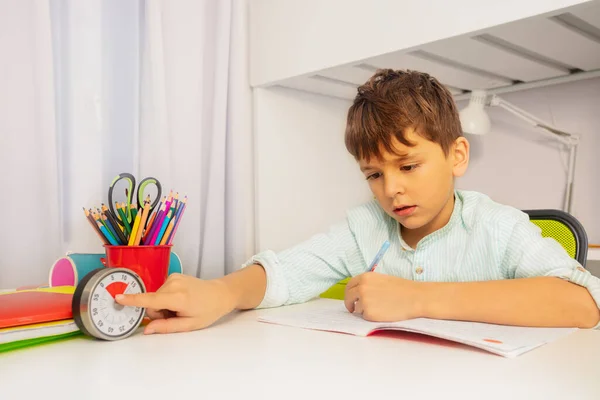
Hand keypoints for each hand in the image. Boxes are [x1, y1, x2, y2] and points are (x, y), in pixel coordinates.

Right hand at [115, 273, 235, 333]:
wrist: (221, 293)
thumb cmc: (208, 310)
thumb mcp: (190, 325)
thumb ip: (167, 327)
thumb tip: (147, 330)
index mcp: (178, 297)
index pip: (151, 300)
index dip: (133, 300)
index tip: (118, 297)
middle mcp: (174, 284)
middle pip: (151, 303)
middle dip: (159, 313)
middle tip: (176, 316)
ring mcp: (173, 277)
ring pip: (155, 298)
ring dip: (163, 306)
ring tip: (180, 308)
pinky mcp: (173, 275)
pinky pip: (160, 291)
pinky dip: (166, 298)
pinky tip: (180, 300)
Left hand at [344, 272, 423, 321]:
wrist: (415, 298)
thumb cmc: (402, 288)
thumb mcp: (381, 279)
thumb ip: (367, 284)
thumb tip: (357, 292)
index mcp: (365, 277)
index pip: (349, 285)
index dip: (349, 292)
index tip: (350, 298)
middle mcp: (361, 288)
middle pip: (348, 297)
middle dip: (350, 303)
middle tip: (353, 308)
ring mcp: (364, 301)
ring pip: (357, 308)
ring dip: (363, 310)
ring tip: (381, 307)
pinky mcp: (368, 313)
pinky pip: (364, 316)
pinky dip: (371, 316)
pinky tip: (383, 312)